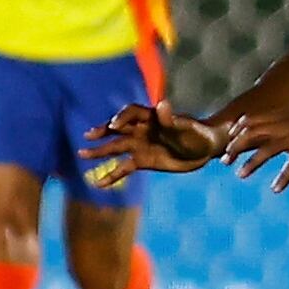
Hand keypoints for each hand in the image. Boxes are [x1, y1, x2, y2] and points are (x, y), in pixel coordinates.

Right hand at [80, 99, 225, 181]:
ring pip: (115, 147)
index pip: (131, 113)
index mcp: (151, 118)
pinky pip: (123, 168)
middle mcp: (142, 130)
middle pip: (117, 129)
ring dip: (100, 151)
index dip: (122, 118)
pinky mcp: (142, 162)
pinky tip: (98, 183)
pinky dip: (111, 175)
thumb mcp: (186, 127)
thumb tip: (162, 104)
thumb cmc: (197, 134)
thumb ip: (171, 119)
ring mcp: (140, 146)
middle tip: (88, 136)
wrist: (205, 150)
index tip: (114, 125)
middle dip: (102, 131)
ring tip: (82, 154)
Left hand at [222, 93, 288, 191]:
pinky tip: (275, 188)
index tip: (232, 137)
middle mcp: (287, 125)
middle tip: (225, 160)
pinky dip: (282, 179)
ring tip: (240, 175)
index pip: (255, 119)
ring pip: (264, 152)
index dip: (241, 129)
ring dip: (251, 164)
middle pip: (252, 135)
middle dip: (236, 148)